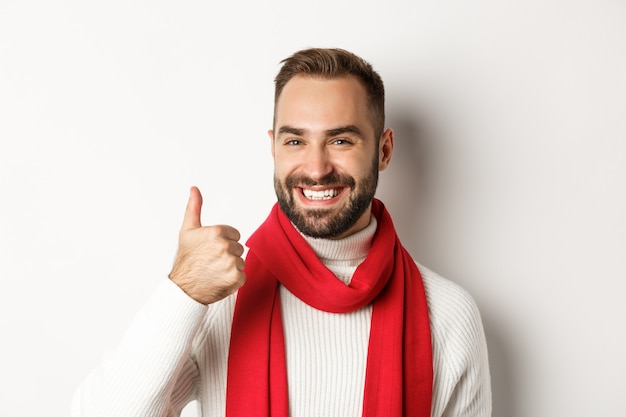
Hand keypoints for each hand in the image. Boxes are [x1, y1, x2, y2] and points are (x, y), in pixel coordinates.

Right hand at [168, 186, 245, 304]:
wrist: (183, 288)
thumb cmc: (186, 259)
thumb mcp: (188, 230)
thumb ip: (194, 208)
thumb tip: (194, 189)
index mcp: (216, 232)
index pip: (234, 234)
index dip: (223, 242)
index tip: (211, 250)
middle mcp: (225, 246)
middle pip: (238, 248)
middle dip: (227, 254)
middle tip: (211, 261)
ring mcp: (231, 263)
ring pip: (240, 262)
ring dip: (231, 267)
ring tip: (215, 271)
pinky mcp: (236, 278)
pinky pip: (242, 276)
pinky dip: (233, 280)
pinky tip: (219, 279)